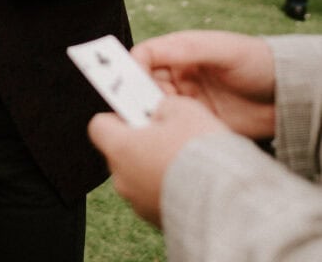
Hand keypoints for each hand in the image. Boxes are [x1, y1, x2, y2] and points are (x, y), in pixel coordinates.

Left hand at [89, 96, 226, 226]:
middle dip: (140, 140)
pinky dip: (166, 185)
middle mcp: (122, 179)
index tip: (136, 110)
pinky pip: (154, 194)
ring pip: (138, 174)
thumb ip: (162, 105)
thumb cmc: (200, 152)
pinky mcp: (156, 220)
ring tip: (183, 156)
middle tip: (165, 131)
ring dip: (153, 164)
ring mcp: (138, 203)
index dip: (118, 114)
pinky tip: (190, 178)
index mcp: (121, 148)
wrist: (225, 202)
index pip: (99, 125)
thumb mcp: (183, 108)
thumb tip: (159, 110)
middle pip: (120, 151)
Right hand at [131, 30, 275, 139]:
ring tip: (149, 126)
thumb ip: (185, 49)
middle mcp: (179, 77)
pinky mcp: (198, 124)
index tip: (128, 83)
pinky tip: (167, 138)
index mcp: (179, 53)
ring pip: (155, 110)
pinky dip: (167, 134)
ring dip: (149, 117)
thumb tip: (146, 54)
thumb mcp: (220, 49)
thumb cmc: (255, 61)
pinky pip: (175, 130)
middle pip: (144, 86)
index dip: (132, 69)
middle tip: (135, 110)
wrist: (286, 95)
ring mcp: (188, 102)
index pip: (145, 57)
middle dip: (136, 97)